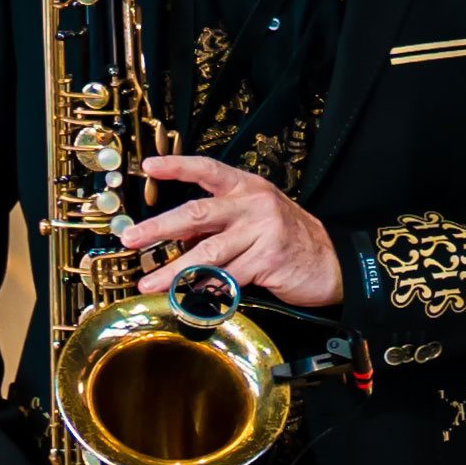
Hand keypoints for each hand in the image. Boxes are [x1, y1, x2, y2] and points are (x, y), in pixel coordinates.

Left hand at [123, 152, 342, 310]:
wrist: (334, 263)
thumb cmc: (290, 240)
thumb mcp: (258, 218)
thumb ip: (222, 223)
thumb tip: (178, 240)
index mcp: (249, 188)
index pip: (209, 170)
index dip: (178, 166)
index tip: (149, 166)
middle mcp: (255, 204)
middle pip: (197, 213)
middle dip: (158, 228)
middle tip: (131, 238)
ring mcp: (263, 231)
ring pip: (207, 253)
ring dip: (173, 271)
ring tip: (149, 283)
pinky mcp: (268, 259)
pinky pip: (227, 277)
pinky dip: (204, 290)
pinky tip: (187, 298)